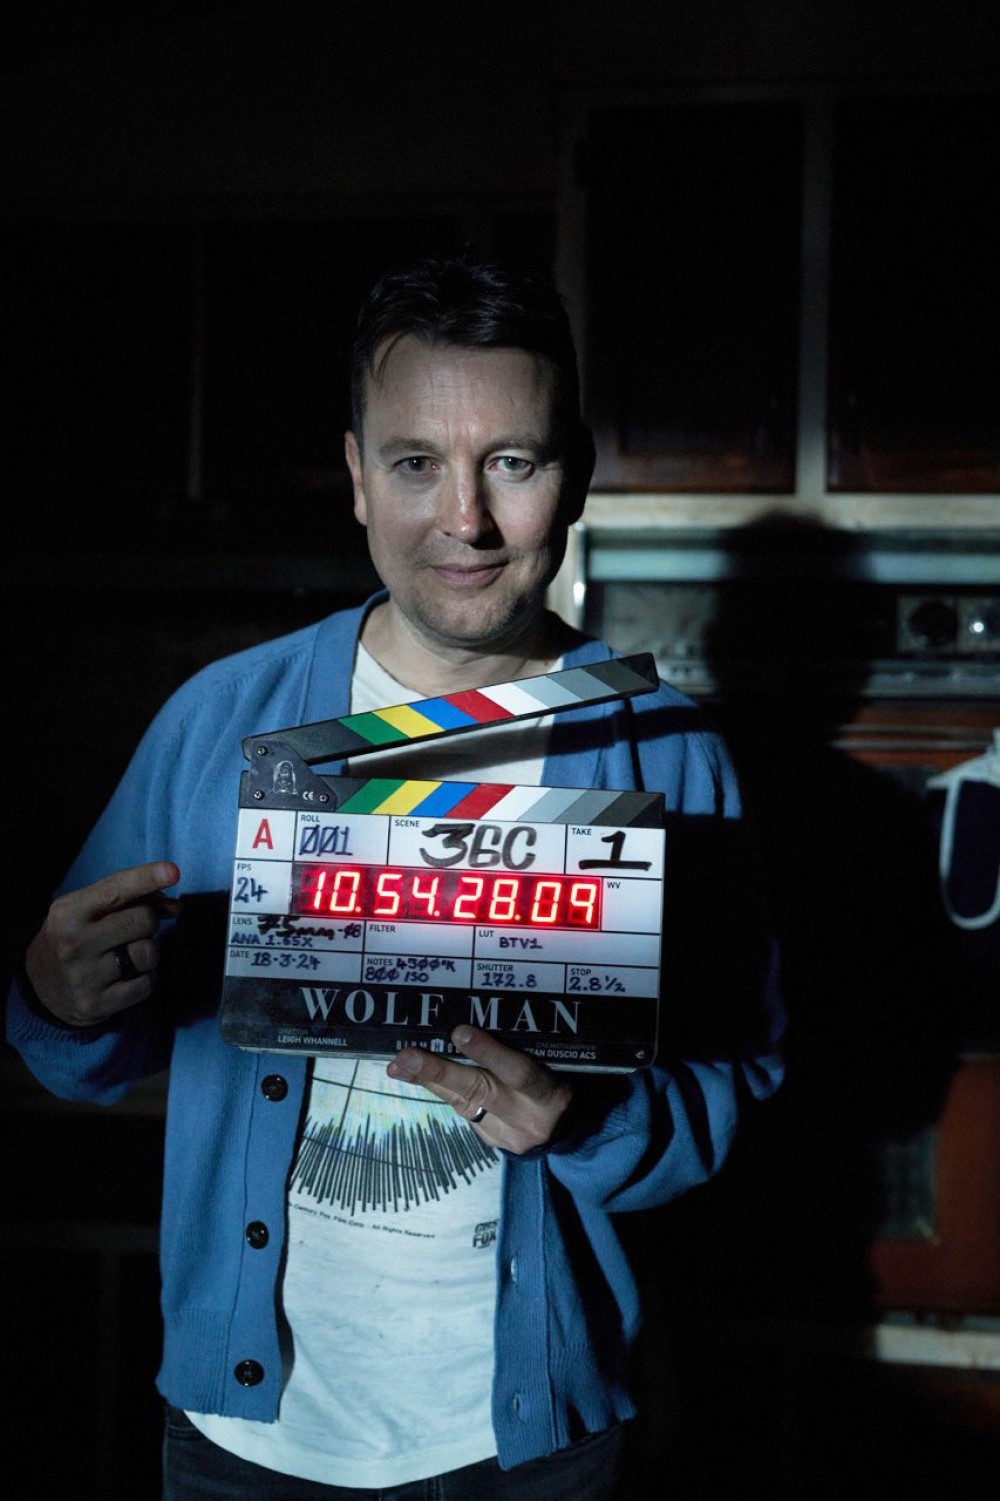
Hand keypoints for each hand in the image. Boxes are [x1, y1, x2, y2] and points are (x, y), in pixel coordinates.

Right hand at [24, 861, 180, 1026]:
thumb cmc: (76, 936)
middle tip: (134, 928)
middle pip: (142, 920)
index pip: (114, 889)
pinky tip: (127, 975)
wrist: (41, 984)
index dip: (146, 878)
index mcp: (68, 913)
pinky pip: (146, 984)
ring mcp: (84, 976)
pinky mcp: (96, 1004)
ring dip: (149, 950)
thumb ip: (130, 899)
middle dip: (149, 920)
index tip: (173, 871)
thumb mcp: (88, 910)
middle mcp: (73, 943)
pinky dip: (146, 977)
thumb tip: (175, 906)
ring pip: (148, 953)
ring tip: (129, 953)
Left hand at [386, 1024, 572, 1154]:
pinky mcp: (491, 1142)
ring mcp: (507, 1135)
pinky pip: (462, 1111)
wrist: (565, 1131)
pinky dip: (440, 1090)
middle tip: (406, 1057)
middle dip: (440, 1071)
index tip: (459, 1032)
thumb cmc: (556, 1083)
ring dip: (428, 1081)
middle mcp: (527, 1117)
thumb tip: (474, 1024)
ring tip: (398, 1066)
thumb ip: (520, 1050)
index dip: (489, 1053)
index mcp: (550, 1093)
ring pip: (462, 1103)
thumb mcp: (551, 1064)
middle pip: (480, 1092)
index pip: (519, 1073)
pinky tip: (416, 1076)